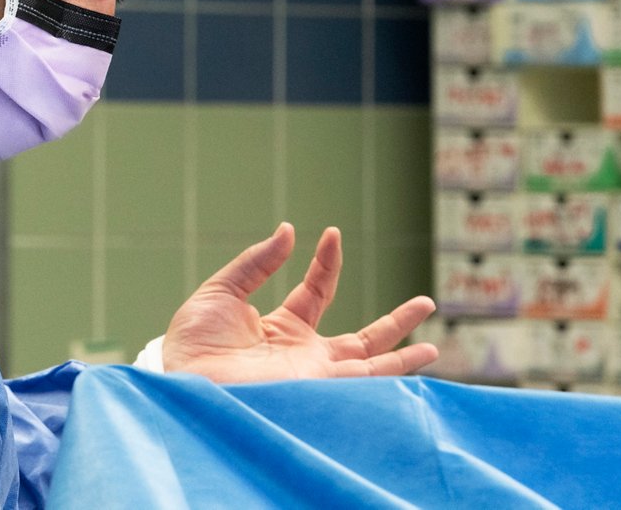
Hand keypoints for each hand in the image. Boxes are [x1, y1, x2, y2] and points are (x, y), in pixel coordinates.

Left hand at [162, 223, 437, 382]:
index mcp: (281, 328)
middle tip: (427, 302)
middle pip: (361, 338)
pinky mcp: (318, 389)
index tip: (332, 233)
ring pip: (371, 364)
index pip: (317, 292)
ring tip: (434, 346)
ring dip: (403, 354)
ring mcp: (314, 375)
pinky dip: (391, 373)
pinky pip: (362, 382)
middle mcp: (304, 354)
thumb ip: (258, 263)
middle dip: (395, 323)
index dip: (328, 262)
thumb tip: (288, 231)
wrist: (186, 379)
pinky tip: (416, 367)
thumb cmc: (193, 341)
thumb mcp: (222, 291)